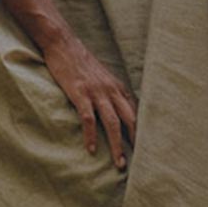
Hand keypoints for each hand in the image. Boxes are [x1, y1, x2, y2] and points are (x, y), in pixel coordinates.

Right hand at [40, 28, 136, 168]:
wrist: (62, 43)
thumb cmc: (80, 62)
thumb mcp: (101, 76)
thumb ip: (110, 92)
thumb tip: (117, 109)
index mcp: (118, 87)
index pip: (135, 113)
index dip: (141, 133)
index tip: (145, 150)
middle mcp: (111, 90)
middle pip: (129, 120)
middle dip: (135, 142)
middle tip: (140, 162)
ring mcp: (96, 92)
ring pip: (112, 122)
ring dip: (117, 145)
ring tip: (119, 163)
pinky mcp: (80, 93)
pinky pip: (88, 119)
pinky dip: (91, 136)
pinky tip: (91, 149)